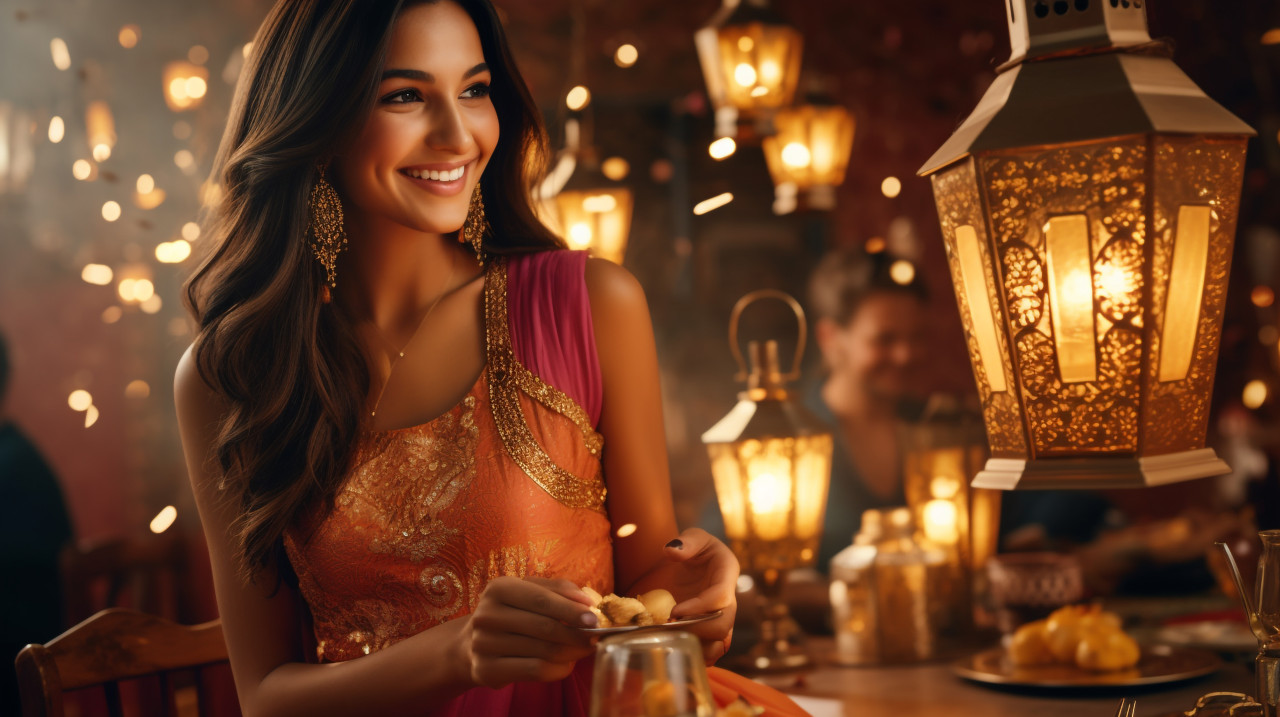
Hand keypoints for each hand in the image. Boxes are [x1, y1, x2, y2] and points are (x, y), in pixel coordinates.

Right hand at [459, 576, 598, 688]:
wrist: (471, 644)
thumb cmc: (511, 613)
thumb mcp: (528, 592)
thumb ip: (558, 590)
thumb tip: (588, 600)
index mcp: (499, 588)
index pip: (541, 599)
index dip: (571, 610)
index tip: (594, 618)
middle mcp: (487, 614)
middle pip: (545, 627)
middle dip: (577, 634)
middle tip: (595, 637)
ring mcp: (484, 644)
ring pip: (543, 651)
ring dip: (572, 652)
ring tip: (584, 649)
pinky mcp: (487, 669)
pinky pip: (535, 671)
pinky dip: (558, 669)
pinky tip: (567, 664)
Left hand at [656, 528, 738, 663]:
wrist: (689, 565)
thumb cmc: (693, 547)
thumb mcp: (692, 537)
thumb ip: (686, 541)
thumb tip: (672, 551)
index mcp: (727, 573)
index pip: (721, 597)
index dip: (699, 607)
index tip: (674, 610)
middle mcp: (728, 600)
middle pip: (723, 625)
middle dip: (697, 630)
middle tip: (669, 626)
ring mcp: (721, 618)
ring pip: (719, 644)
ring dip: (696, 647)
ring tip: (673, 640)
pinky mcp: (711, 631)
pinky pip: (712, 651)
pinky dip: (697, 656)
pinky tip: (678, 649)